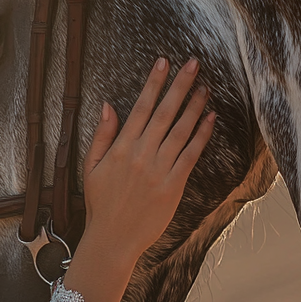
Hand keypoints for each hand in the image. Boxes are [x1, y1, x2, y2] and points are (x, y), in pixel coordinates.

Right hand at [63, 57, 214, 301]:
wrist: (112, 239)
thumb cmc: (100, 205)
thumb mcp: (90, 168)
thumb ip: (101, 135)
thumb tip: (108, 106)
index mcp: (121, 148)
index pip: (140, 107)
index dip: (153, 83)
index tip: (163, 62)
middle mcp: (142, 155)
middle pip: (165, 112)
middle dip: (180, 86)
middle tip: (194, 64)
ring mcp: (159, 170)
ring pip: (181, 130)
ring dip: (195, 106)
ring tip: (205, 87)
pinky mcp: (173, 186)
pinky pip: (190, 155)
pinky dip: (201, 135)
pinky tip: (210, 119)